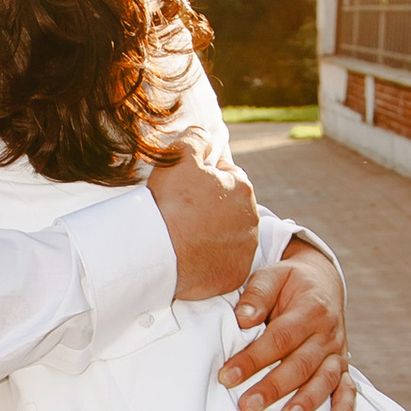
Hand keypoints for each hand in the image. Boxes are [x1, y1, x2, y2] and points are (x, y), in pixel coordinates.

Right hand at [147, 139, 262, 299]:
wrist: (158, 254)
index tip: (188, 190)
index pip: (228, 176)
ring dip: (215, 233)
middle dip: (214, 207)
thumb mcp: (178, 158)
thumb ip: (196, 139)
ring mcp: (245, 249)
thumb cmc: (170, 205)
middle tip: (186, 214)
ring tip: (188, 236)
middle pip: (232, 207)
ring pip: (231, 235)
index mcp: (242, 188)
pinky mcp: (235, 274)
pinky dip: (214, 259)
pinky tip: (194, 256)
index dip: (206, 180)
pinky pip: (227, 263)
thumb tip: (205, 135)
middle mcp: (252, 219)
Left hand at [220, 241, 353, 410]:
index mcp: (310, 309)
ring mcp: (337, 351)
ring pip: (324, 379)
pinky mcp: (343, 364)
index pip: (279, 338)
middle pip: (300, 364)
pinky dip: (346, 406)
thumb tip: (244, 318)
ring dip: (306, 401)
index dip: (252, 359)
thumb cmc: (290, 282)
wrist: (323, 282)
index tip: (227, 376)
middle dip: (273, 387)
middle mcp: (327, 332)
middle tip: (247, 406)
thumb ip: (257, 294)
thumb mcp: (273, 276)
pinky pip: (348, 386)